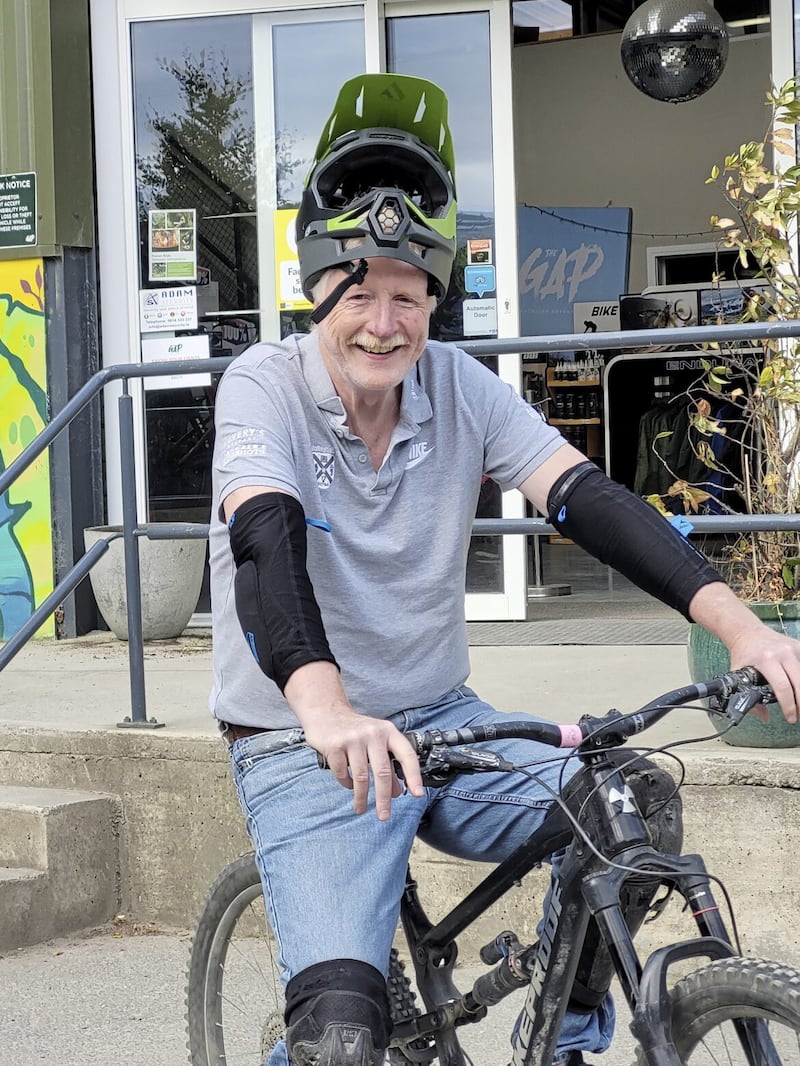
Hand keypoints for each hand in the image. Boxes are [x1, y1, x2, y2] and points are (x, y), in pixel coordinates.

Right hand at [304, 708, 424, 819]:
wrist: (326, 712)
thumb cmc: (355, 730)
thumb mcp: (376, 742)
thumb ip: (388, 765)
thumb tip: (397, 792)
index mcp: (387, 731)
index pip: (406, 754)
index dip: (413, 775)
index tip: (417, 794)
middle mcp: (372, 733)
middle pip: (383, 772)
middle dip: (384, 798)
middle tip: (384, 816)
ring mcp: (353, 739)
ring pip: (361, 777)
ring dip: (361, 797)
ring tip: (360, 808)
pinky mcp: (334, 745)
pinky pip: (343, 773)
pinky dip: (346, 783)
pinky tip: (348, 784)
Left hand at [727, 625, 799, 723]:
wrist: (747, 631)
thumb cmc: (744, 653)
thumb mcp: (738, 673)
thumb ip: (748, 695)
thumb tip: (764, 717)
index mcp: (766, 659)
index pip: (782, 687)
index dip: (788, 705)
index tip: (790, 717)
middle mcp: (782, 652)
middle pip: (799, 683)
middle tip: (798, 715)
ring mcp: (793, 648)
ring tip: (799, 705)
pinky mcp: (799, 646)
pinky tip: (798, 689)